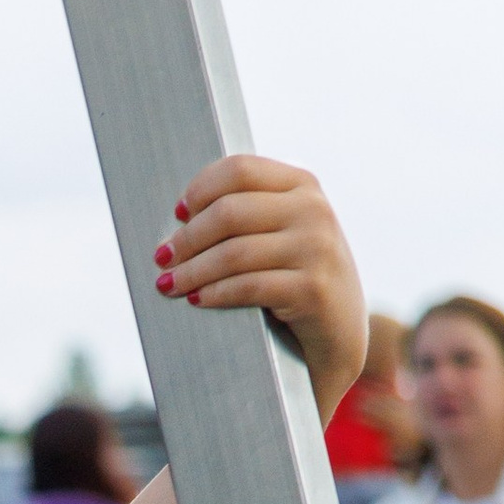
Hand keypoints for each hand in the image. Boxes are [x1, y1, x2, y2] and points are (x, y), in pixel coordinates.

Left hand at [152, 156, 366, 421]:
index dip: (201, 189)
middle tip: (162, 257)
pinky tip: (196, 299)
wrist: (341, 333)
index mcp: (302, 186)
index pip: (239, 170)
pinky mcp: (312, 289)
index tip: (178, 214)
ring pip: (234, 252)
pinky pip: (248, 287)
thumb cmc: (299, 280)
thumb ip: (251, 214)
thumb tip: (182, 217)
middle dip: (188, 238)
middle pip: (229, 211)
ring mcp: (316, 249)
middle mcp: (313, 211)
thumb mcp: (285, 233)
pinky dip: (215, 293)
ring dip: (192, 271)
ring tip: (168, 284)